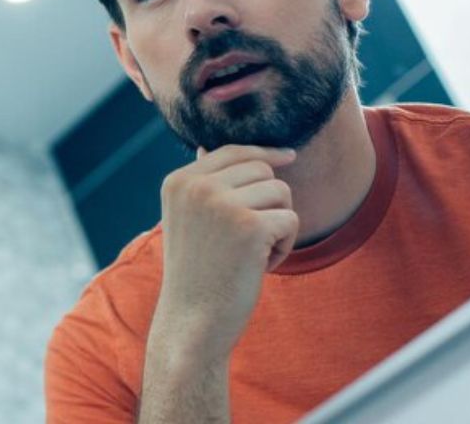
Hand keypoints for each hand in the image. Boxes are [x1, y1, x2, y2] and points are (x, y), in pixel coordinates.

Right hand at [152, 145, 298, 365]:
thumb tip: (204, 147)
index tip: (290, 156)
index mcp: (178, 182)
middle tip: (251, 238)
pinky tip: (260, 266)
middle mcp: (196, 187)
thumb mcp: (187, 219)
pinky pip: (291, 219)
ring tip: (252, 253)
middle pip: (262, 169)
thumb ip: (200, 184)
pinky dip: (284, 246)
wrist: (192, 322)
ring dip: (278, 224)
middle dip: (269, 200)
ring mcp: (221, 204)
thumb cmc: (195, 273)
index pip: (232, 151)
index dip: (265, 152)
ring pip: (281, 192)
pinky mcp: (249, 226)